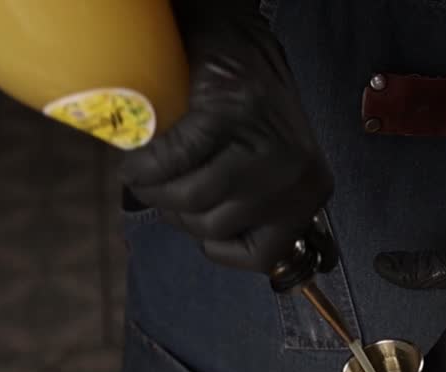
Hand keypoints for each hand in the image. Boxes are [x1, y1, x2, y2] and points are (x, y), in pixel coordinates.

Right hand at [115, 4, 335, 274]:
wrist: (236, 42)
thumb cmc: (245, 110)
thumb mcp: (265, 168)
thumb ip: (248, 206)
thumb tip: (207, 241)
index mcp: (309, 193)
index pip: (260, 256)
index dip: (216, 244)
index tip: (195, 221)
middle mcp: (296, 175)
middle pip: (214, 226)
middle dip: (175, 212)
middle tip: (157, 190)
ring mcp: (265, 145)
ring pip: (191, 199)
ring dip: (155, 190)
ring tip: (143, 175)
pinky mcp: (229, 116)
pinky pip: (173, 161)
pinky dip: (146, 164)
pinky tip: (137, 160)